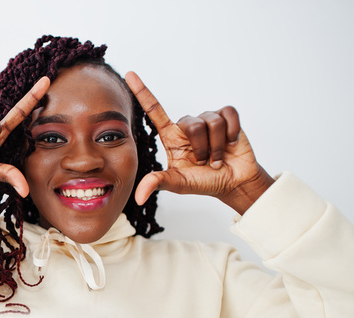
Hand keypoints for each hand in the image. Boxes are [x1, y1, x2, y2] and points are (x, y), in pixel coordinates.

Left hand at [125, 72, 274, 214]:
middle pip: (192, 124)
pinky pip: (228, 115)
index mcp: (171, 136)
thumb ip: (158, 183)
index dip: (142, 92)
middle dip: (201, 148)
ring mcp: (207, 120)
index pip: (154, 110)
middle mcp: (187, 125)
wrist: (232, 183)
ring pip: (211, 122)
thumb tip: (138, 198)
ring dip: (217, 146)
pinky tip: (231, 144)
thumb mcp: (178, 184)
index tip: (129, 74)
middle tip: (204, 163)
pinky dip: (231, 133)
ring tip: (217, 158)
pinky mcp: (227, 117)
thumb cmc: (203, 182)